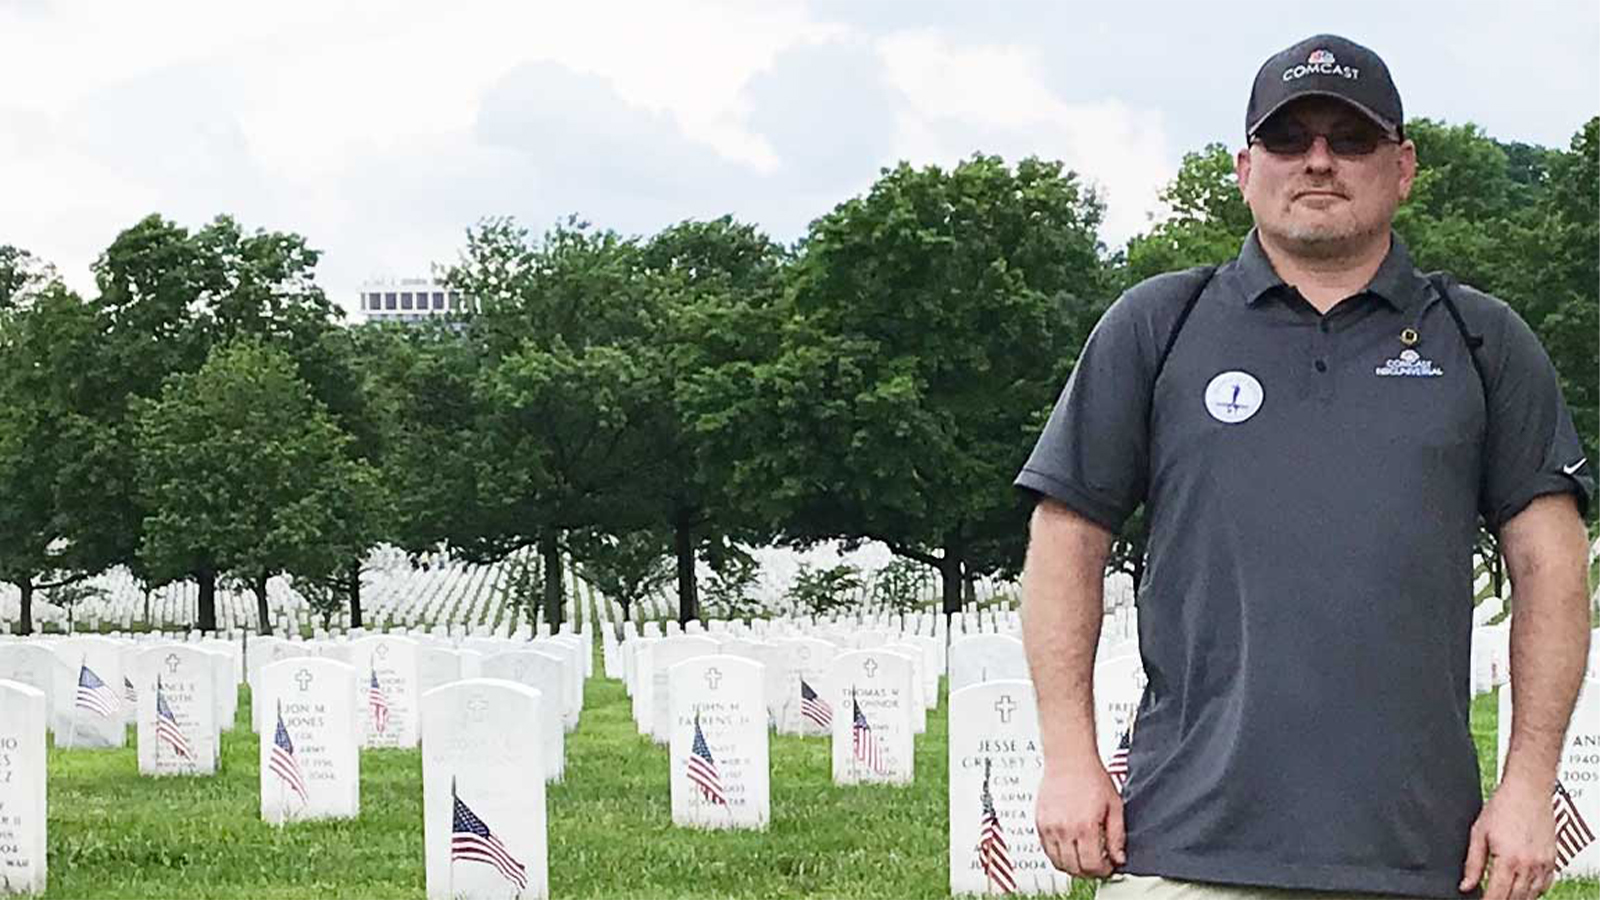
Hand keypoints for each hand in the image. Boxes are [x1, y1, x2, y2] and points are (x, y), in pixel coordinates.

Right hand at [1035, 757, 1125, 877]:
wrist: (1069, 759)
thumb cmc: (1091, 777)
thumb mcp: (1115, 806)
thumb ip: (1117, 836)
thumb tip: (1118, 858)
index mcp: (1085, 826)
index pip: (1092, 865)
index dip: (1103, 871)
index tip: (1108, 867)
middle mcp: (1064, 829)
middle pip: (1075, 868)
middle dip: (1089, 872)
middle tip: (1097, 865)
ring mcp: (1049, 827)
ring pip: (1058, 863)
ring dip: (1072, 867)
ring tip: (1083, 859)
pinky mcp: (1039, 823)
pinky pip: (1046, 850)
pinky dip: (1058, 856)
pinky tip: (1069, 848)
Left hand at [1459, 776, 1556, 898]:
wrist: (1528, 790)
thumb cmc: (1503, 806)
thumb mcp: (1479, 833)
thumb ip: (1473, 863)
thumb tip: (1466, 885)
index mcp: (1508, 859)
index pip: (1497, 894)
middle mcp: (1529, 864)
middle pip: (1515, 898)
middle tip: (1490, 897)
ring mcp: (1543, 863)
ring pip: (1531, 895)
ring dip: (1517, 898)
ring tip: (1503, 895)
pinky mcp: (1552, 859)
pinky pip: (1545, 885)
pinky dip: (1534, 891)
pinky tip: (1523, 888)